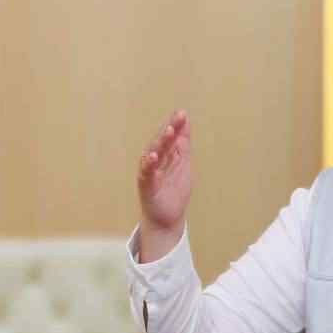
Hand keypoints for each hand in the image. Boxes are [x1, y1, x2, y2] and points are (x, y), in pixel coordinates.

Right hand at [136, 110, 192, 252]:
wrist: (168, 219)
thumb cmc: (174, 191)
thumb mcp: (184, 165)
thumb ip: (184, 145)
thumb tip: (185, 122)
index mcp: (165, 156)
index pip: (170, 137)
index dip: (176, 126)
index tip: (182, 113)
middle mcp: (155, 161)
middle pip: (161, 142)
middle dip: (169, 129)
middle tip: (177, 118)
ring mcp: (149, 173)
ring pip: (153, 154)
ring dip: (160, 143)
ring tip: (168, 131)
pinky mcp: (146, 186)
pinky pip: (146, 174)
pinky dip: (149, 165)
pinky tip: (153, 156)